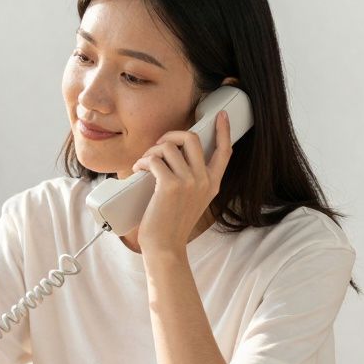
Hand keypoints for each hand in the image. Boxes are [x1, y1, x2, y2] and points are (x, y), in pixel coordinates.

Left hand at [132, 109, 232, 257]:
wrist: (165, 247)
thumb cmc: (172, 224)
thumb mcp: (191, 201)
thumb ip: (191, 180)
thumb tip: (173, 156)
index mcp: (212, 184)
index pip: (225, 152)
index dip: (224, 131)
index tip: (222, 116)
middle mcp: (204, 180)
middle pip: (192, 138)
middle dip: (171, 135)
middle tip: (158, 147)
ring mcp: (189, 182)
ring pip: (169, 147)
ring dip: (151, 151)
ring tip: (144, 164)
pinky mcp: (170, 186)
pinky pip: (154, 159)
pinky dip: (142, 161)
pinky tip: (138, 169)